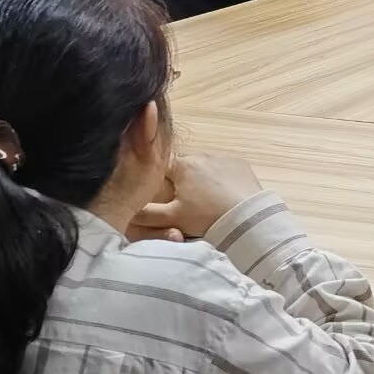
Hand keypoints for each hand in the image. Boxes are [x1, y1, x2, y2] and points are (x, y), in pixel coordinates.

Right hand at [129, 153, 264, 239]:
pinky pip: (223, 168)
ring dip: (201, 179)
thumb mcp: (171, 218)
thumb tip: (126, 209)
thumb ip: (145, 213)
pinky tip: (222, 195)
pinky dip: (220, 178)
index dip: (157, 178)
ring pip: (203, 167)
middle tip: (184, 202)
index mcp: (182, 165)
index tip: (159, 192)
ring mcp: (223, 157)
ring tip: (205, 201)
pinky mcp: (240, 164)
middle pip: (183, 167)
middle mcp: (202, 155)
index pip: (161, 165)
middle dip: (180, 181)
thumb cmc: (207, 217)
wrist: (247, 218)